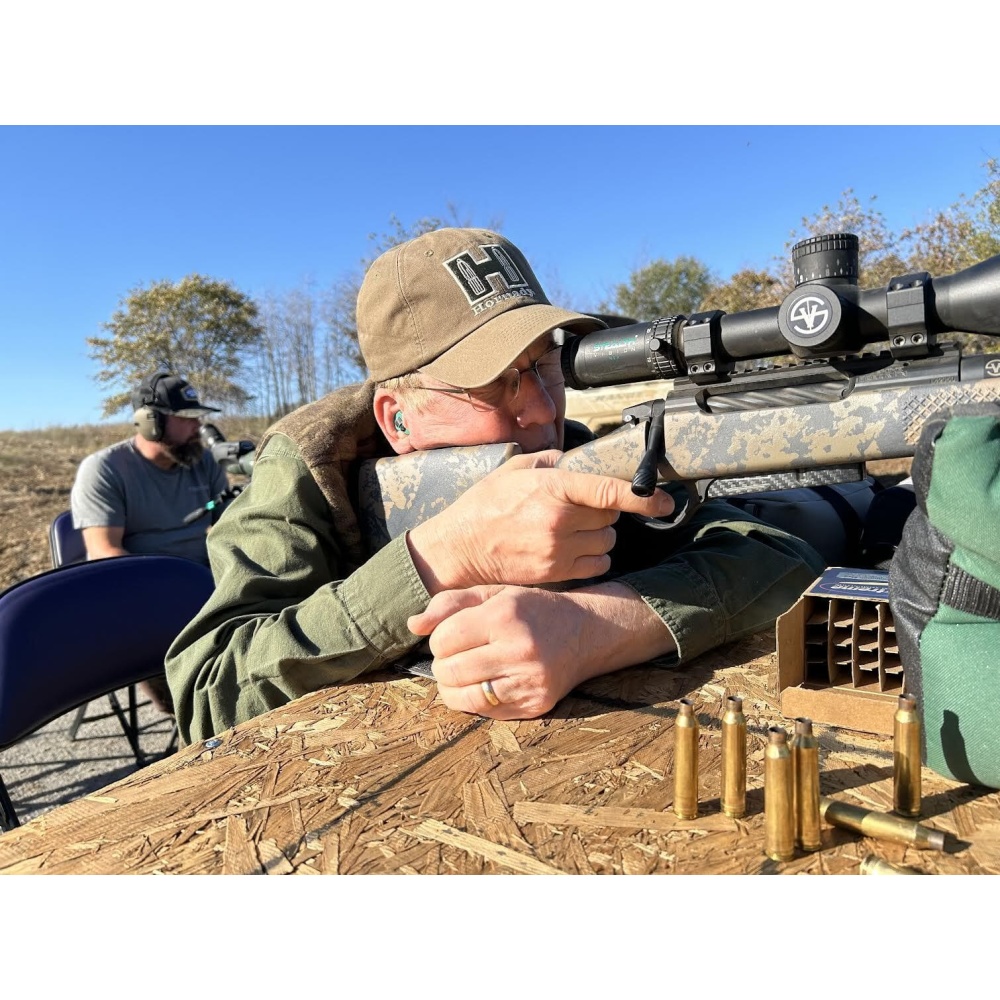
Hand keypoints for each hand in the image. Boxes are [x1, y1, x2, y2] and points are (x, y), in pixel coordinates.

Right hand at [406, 453, 673, 592]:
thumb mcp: (514, 470)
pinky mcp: (555, 573)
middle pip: (611, 519)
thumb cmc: (483, 506)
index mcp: (553, 488)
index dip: (644, 498)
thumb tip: (574, 460)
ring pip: (607, 544)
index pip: (610, 492)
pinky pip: (596, 565)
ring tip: (572, 530)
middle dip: (603, 513)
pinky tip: (571, 549)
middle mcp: (560, 520)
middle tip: (580, 509)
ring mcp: (558, 550)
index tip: (666, 501)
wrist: (459, 549)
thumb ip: (550, 461)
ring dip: (599, 537)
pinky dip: (592, 558)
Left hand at [407, 581, 675, 718]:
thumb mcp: (495, 594)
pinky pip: (486, 712)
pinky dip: (475, 700)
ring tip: (461, 673)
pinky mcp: (536, 704)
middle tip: (453, 657)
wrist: (586, 631)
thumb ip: (450, 604)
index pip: (444, 639)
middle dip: (442, 665)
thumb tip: (412, 625)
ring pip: (463, 697)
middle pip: (450, 670)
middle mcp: (519, 649)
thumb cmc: (532, 609)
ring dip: (452, 687)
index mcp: (506, 615)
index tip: (450, 636)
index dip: (438, 639)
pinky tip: (484, 684)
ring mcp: (529, 681)